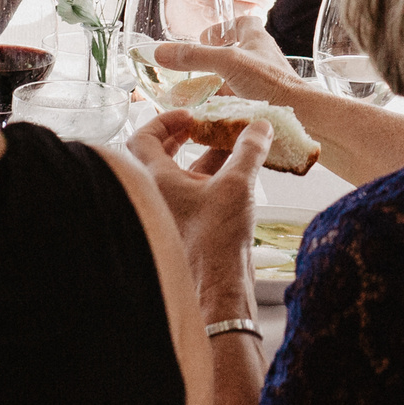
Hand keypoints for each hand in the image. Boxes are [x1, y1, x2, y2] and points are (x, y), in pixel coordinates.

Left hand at [126, 108, 268, 312]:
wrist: (219, 289)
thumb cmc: (216, 240)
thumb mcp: (237, 185)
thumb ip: (248, 150)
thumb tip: (259, 126)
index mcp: (156, 180)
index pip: (143, 138)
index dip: (165, 120)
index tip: (191, 115)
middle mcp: (158, 195)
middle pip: (159, 155)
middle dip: (183, 136)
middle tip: (203, 126)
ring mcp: (173, 213)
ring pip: (181, 175)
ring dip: (203, 157)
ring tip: (230, 145)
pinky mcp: (189, 228)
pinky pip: (195, 194)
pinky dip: (212, 179)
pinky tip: (238, 174)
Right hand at [157, 26, 307, 107]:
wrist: (300, 118)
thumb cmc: (271, 83)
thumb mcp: (228, 62)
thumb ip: (195, 56)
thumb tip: (160, 51)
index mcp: (257, 39)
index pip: (242, 23)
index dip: (223, 27)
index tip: (204, 39)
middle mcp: (260, 59)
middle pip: (234, 54)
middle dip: (212, 62)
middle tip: (191, 72)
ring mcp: (261, 83)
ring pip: (232, 81)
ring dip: (214, 88)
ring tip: (190, 98)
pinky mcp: (260, 105)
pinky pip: (236, 103)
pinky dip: (220, 108)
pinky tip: (205, 118)